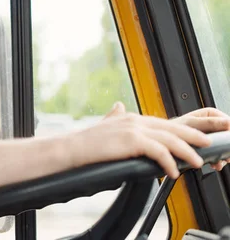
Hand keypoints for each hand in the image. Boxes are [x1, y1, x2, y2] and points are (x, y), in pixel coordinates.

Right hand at [69, 102, 211, 178]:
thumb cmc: (85, 143)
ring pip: (169, 139)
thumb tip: (118, 106)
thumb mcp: (103, 124)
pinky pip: (158, 151)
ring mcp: (133, 129)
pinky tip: (172, 172)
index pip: (162, 123)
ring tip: (196, 162)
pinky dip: (168, 162)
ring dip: (186, 151)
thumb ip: (113, 116)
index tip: (193, 138)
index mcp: (130, 117)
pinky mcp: (131, 140)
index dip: (180, 131)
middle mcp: (134, 120)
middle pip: (171, 128)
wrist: (71, 149)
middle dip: (192, 136)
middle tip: (207, 144)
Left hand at [174, 107, 229, 170]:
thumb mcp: (191, 124)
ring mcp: (210, 137)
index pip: (228, 122)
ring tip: (220, 161)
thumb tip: (227, 122)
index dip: (229, 132)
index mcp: (210, 114)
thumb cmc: (172, 128)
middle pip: (226, 136)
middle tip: (227, 155)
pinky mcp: (207, 149)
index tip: (229, 141)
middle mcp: (211, 125)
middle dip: (227, 147)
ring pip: (224, 147)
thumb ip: (209, 123)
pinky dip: (217, 161)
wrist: (162, 141)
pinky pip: (218, 155)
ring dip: (223, 156)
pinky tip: (215, 164)